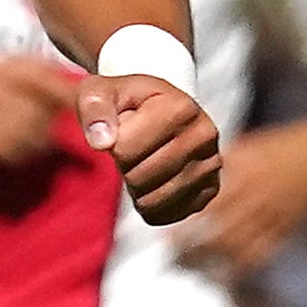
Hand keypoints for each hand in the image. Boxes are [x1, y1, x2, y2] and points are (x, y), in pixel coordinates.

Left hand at [81, 74, 220, 225]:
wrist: (156, 108)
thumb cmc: (124, 101)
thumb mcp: (100, 92)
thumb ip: (95, 110)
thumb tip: (101, 142)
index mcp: (180, 107)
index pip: (125, 150)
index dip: (112, 146)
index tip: (121, 130)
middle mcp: (204, 135)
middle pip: (139, 177)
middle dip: (124, 168)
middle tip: (130, 151)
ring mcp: (211, 164)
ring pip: (153, 200)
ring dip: (135, 189)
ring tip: (141, 164)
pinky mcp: (209, 190)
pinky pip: (166, 215)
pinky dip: (150, 206)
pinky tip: (151, 183)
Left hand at [171, 114, 306, 279]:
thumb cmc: (282, 146)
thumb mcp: (249, 145)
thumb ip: (221, 166)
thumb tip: (188, 179)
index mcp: (246, 174)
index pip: (207, 207)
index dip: (185, 225)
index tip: (164, 237)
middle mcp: (259, 198)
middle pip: (219, 233)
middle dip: (191, 251)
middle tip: (169, 261)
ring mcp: (275, 216)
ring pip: (238, 248)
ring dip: (211, 263)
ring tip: (189, 270)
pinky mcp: (288, 229)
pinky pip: (261, 254)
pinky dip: (240, 268)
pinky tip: (222, 275)